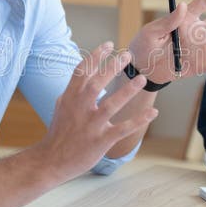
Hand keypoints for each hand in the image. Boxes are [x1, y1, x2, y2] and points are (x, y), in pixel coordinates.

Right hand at [37, 42, 157, 181]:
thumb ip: (73, 90)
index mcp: (69, 98)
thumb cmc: (59, 133)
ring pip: (111, 104)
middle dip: (112, 67)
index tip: (109, 44)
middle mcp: (79, 109)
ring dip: (127, 91)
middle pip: (96, 83)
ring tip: (141, 79)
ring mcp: (90, 125)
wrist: (51, 161)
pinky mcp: (101, 141)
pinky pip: (123, 128)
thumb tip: (83, 74)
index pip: (81, 72)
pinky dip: (139, 120)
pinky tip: (154, 112)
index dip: (95, 56)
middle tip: (127, 55)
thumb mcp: (61, 107)